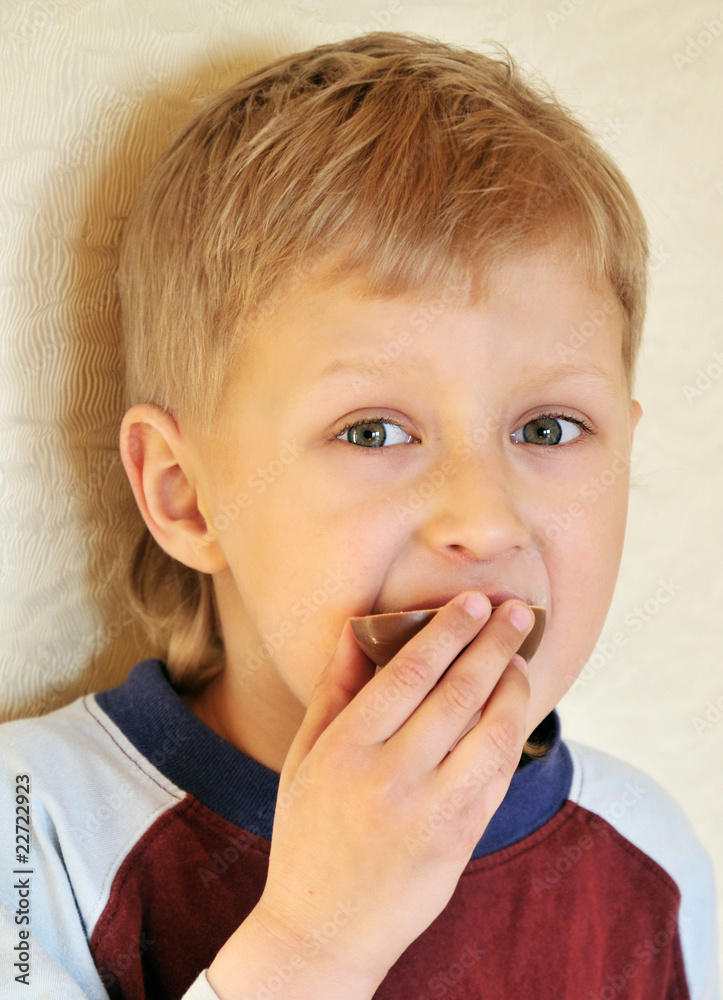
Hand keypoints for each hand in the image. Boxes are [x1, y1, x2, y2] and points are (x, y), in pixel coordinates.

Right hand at [209, 593, 531, 998]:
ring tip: (520, 657)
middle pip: (457, 693)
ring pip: (490, 732)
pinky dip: (511, 734)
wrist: (323, 929)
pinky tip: (514, 708)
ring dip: (513, 686)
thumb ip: (334, 689)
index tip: (472, 602)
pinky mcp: (460, 840)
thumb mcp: (303, 757)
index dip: (446, 632)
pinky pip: (497, 776)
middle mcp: (389, 778)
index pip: (407, 673)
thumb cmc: (308, 833)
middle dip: (492, 643)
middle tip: (517, 611)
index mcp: (344, 750)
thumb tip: (358, 627)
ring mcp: (430, 812)